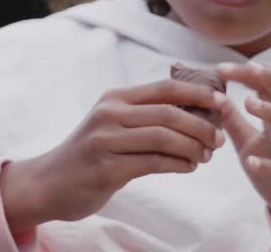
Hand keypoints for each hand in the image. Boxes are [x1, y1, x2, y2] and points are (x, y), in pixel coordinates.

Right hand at [0, 79, 225, 234]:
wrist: (48, 183)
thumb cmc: (90, 153)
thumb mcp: (112, 124)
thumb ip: (145, 116)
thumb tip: (195, 112)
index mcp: (115, 98)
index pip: (165, 87)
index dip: (198, 92)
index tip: (222, 102)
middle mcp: (110, 114)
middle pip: (169, 113)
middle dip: (201, 125)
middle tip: (218, 139)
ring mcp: (106, 140)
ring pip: (164, 137)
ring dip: (193, 147)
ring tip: (205, 156)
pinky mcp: (106, 168)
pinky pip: (153, 163)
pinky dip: (178, 164)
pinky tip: (188, 167)